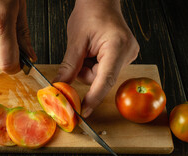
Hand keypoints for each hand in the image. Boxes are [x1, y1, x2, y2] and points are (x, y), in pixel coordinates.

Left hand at [54, 0, 138, 117]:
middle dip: (85, 73)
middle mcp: (127, 53)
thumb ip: (69, 66)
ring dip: (88, 69)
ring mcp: (127, 56)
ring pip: (100, 77)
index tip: (83, 112)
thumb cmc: (91, 13)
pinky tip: (93, 52)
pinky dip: (94, 66)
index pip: (105, 80)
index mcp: (117, 47)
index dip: (93, 98)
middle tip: (80, 56)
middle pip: (101, 80)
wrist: (101, 1)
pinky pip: (104, 71)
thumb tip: (59, 86)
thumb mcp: (75, 40)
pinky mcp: (123, 57)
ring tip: (87, 50)